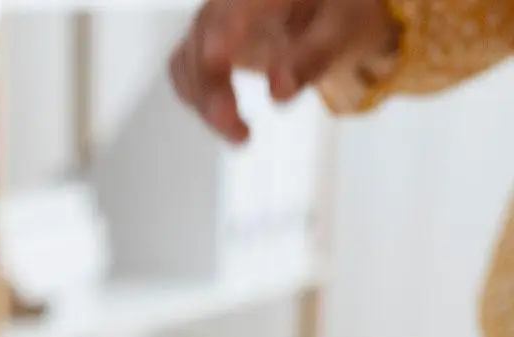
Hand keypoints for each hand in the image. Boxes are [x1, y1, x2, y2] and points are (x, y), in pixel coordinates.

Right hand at [170, 0, 397, 140]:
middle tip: (238, 131)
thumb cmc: (337, 16)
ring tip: (240, 135)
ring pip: (188, 60)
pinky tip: (228, 121)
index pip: (234, 6)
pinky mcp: (202, 45)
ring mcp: (212, 21)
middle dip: (211, 86)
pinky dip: (199, 100)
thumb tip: (279, 93)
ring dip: (205, 102)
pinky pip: (185, 72)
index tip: (216, 60)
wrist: (328, 13)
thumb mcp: (340, 33)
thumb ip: (311, 59)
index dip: (221, 31)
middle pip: (203, 36)